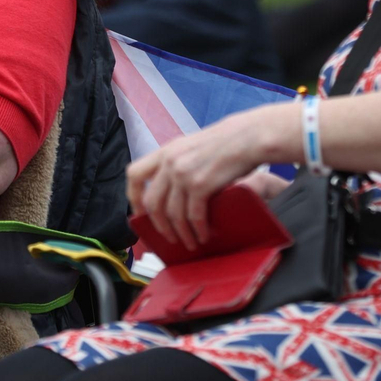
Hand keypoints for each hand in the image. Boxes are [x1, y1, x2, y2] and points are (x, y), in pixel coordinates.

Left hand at [127, 104, 292, 250]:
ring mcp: (183, 173)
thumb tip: (168, 190)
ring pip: (173, 214)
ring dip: (181, 233)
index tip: (139, 213)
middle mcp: (170, 162)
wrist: (247, 138)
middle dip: (159, 225)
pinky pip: (193, 216)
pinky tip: (203, 236)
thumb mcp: (190, 147)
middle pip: (152, 202)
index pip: (134, 174)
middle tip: (169, 236)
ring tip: (190, 242)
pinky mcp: (201, 184)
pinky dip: (198, 230)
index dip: (133, 197)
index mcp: (165, 151)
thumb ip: (175, 163)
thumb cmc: (224, 143)